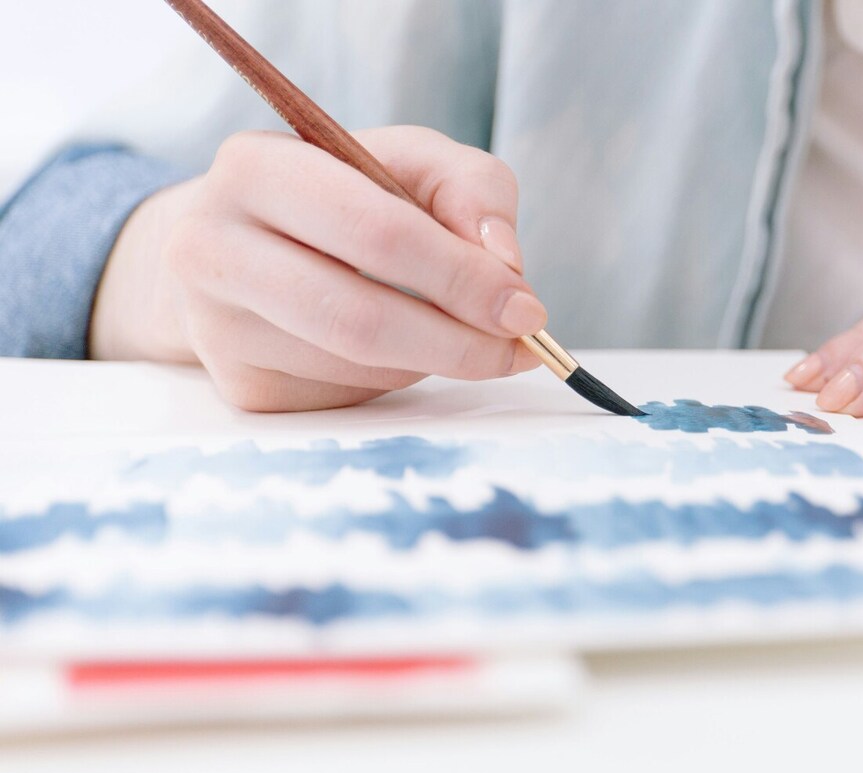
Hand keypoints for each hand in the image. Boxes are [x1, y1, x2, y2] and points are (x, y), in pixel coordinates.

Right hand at [89, 126, 543, 411]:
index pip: (376, 231)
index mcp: (255, 168)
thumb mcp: (410, 162)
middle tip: (518, 347)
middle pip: (360, 317)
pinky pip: (352, 396)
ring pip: (362, 366)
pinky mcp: (243, 388)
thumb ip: (472, 188)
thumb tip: (506, 264)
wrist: (243, 245)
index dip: (462, 275)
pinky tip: (400, 347)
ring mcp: (218, 328)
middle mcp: (213, 248)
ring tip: (456, 330)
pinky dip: (401, 376)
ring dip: (435, 359)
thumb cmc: (343, 197)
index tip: (526, 306)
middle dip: (460, 340)